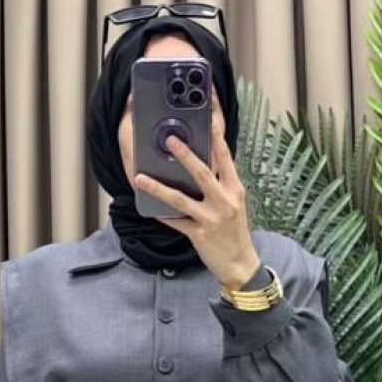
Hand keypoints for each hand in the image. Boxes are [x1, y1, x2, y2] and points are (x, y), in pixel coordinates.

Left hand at [132, 93, 260, 288]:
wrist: (240, 264)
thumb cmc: (234, 232)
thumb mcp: (233, 204)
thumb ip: (219, 184)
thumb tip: (199, 166)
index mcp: (234, 189)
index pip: (225, 157)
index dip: (216, 136)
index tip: (208, 117)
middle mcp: (224, 201)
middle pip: (202, 173)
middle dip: (185, 155)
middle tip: (171, 139)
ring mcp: (211, 218)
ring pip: (181, 199)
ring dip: (158, 188)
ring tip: (141, 178)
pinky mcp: (199, 234)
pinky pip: (176, 222)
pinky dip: (162, 215)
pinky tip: (148, 208)